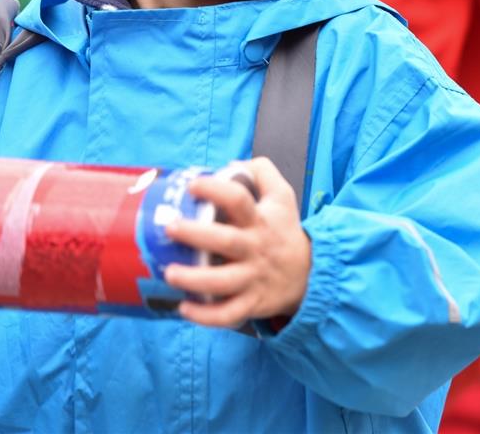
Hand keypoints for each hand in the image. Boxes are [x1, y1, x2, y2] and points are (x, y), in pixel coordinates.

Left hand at [164, 157, 310, 328]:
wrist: (311, 274)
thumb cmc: (285, 231)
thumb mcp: (283, 197)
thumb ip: (262, 173)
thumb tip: (233, 162)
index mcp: (259, 221)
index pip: (239, 200)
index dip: (216, 190)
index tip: (193, 185)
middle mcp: (255, 249)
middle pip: (226, 242)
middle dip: (196, 235)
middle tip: (169, 227)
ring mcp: (253, 278)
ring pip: (222, 283)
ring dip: (194, 279)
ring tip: (168, 272)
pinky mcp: (252, 304)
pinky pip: (228, 314)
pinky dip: (206, 316)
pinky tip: (183, 308)